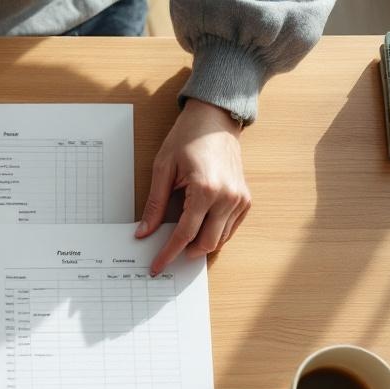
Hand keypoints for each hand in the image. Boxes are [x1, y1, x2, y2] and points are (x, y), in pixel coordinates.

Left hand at [135, 99, 250, 273]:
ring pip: (220, 239)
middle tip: (167, 255)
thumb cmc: (188, 138)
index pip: (185, 234)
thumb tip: (144, 232)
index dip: (168, 253)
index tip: (156, 267)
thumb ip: (155, 204)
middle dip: (185, 253)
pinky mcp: (245, 199)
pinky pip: (230, 229)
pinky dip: (214, 235)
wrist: (215, 119)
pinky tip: (199, 230)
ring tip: (182, 243)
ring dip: (200, 245)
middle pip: (206, 243)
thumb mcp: (163, 169)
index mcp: (205, 189)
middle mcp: (227, 197)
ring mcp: (239, 199)